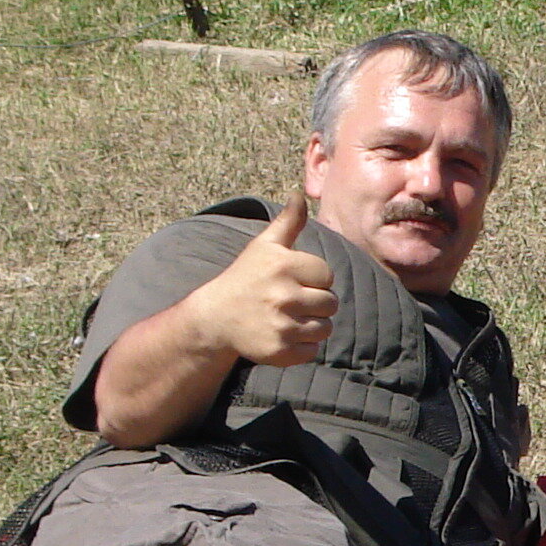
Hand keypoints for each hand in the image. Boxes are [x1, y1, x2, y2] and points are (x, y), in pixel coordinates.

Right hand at [188, 194, 335, 366]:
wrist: (215, 318)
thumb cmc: (246, 278)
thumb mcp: (264, 247)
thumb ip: (288, 222)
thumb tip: (299, 194)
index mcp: (283, 265)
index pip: (326, 275)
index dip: (313, 279)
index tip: (291, 281)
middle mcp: (283, 295)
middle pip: (331, 303)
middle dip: (315, 303)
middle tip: (290, 302)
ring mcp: (281, 325)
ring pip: (325, 328)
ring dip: (312, 325)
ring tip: (287, 319)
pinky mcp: (279, 351)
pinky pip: (313, 350)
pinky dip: (303, 347)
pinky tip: (283, 336)